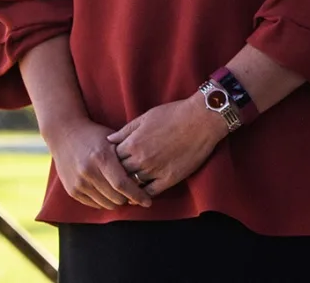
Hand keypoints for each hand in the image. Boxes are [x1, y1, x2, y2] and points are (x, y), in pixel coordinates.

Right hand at [43, 116, 152, 209]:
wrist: (64, 134)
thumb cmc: (95, 135)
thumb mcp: (113, 140)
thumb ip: (127, 156)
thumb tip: (146, 175)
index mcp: (101, 157)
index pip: (122, 184)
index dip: (137, 195)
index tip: (148, 201)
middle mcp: (88, 172)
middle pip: (115, 197)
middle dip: (129, 200)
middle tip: (137, 197)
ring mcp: (78, 183)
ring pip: (105, 204)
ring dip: (117, 202)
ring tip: (124, 196)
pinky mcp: (72, 190)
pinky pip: (93, 204)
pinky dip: (104, 202)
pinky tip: (110, 195)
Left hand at [106, 96, 227, 197]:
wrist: (202, 118)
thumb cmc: (174, 113)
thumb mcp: (146, 117)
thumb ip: (125, 131)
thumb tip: (108, 140)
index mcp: (133, 143)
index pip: (112, 160)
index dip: (111, 162)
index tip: (112, 164)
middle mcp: (141, 159)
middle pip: (120, 174)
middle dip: (117, 176)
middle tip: (115, 179)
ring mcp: (155, 170)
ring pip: (133, 185)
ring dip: (128, 187)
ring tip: (124, 189)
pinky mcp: (169, 179)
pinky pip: (150, 193)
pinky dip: (142, 196)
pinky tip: (139, 196)